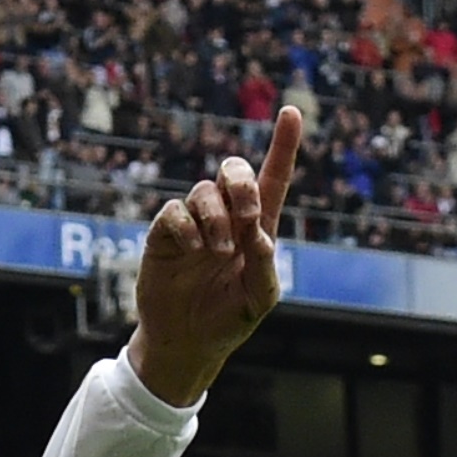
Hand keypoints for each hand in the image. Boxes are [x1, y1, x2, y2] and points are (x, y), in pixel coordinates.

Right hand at [128, 103, 302, 406]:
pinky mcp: (165, 234)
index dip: (283, 145)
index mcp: (257, 228)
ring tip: (219, 252)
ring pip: (203, 191)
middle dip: (241, 183)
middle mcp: (226, 218)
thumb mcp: (259, 299)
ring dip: (216, 217)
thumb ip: (265, 267)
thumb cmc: (229, 319)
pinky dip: (188, 226)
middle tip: (249, 215)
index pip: (273, 179)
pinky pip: (174, 212)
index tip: (291, 112)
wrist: (188, 343)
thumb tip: (259, 234)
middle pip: (233, 171)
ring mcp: (194, 223)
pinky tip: (195, 249)